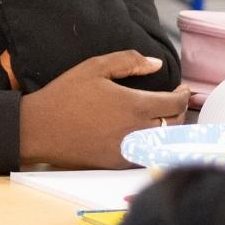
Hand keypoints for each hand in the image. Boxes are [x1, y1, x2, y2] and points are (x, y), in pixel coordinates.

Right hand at [18, 51, 190, 167]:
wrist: (41, 128)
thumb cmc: (65, 95)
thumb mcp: (93, 67)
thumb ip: (128, 61)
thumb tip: (156, 64)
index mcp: (135, 105)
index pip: (175, 103)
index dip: (184, 94)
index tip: (182, 88)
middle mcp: (138, 130)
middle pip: (175, 123)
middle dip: (179, 110)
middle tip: (174, 100)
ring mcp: (130, 149)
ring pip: (165, 141)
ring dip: (170, 128)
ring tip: (165, 116)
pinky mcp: (120, 162)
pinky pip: (149, 153)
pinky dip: (155, 143)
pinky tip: (148, 133)